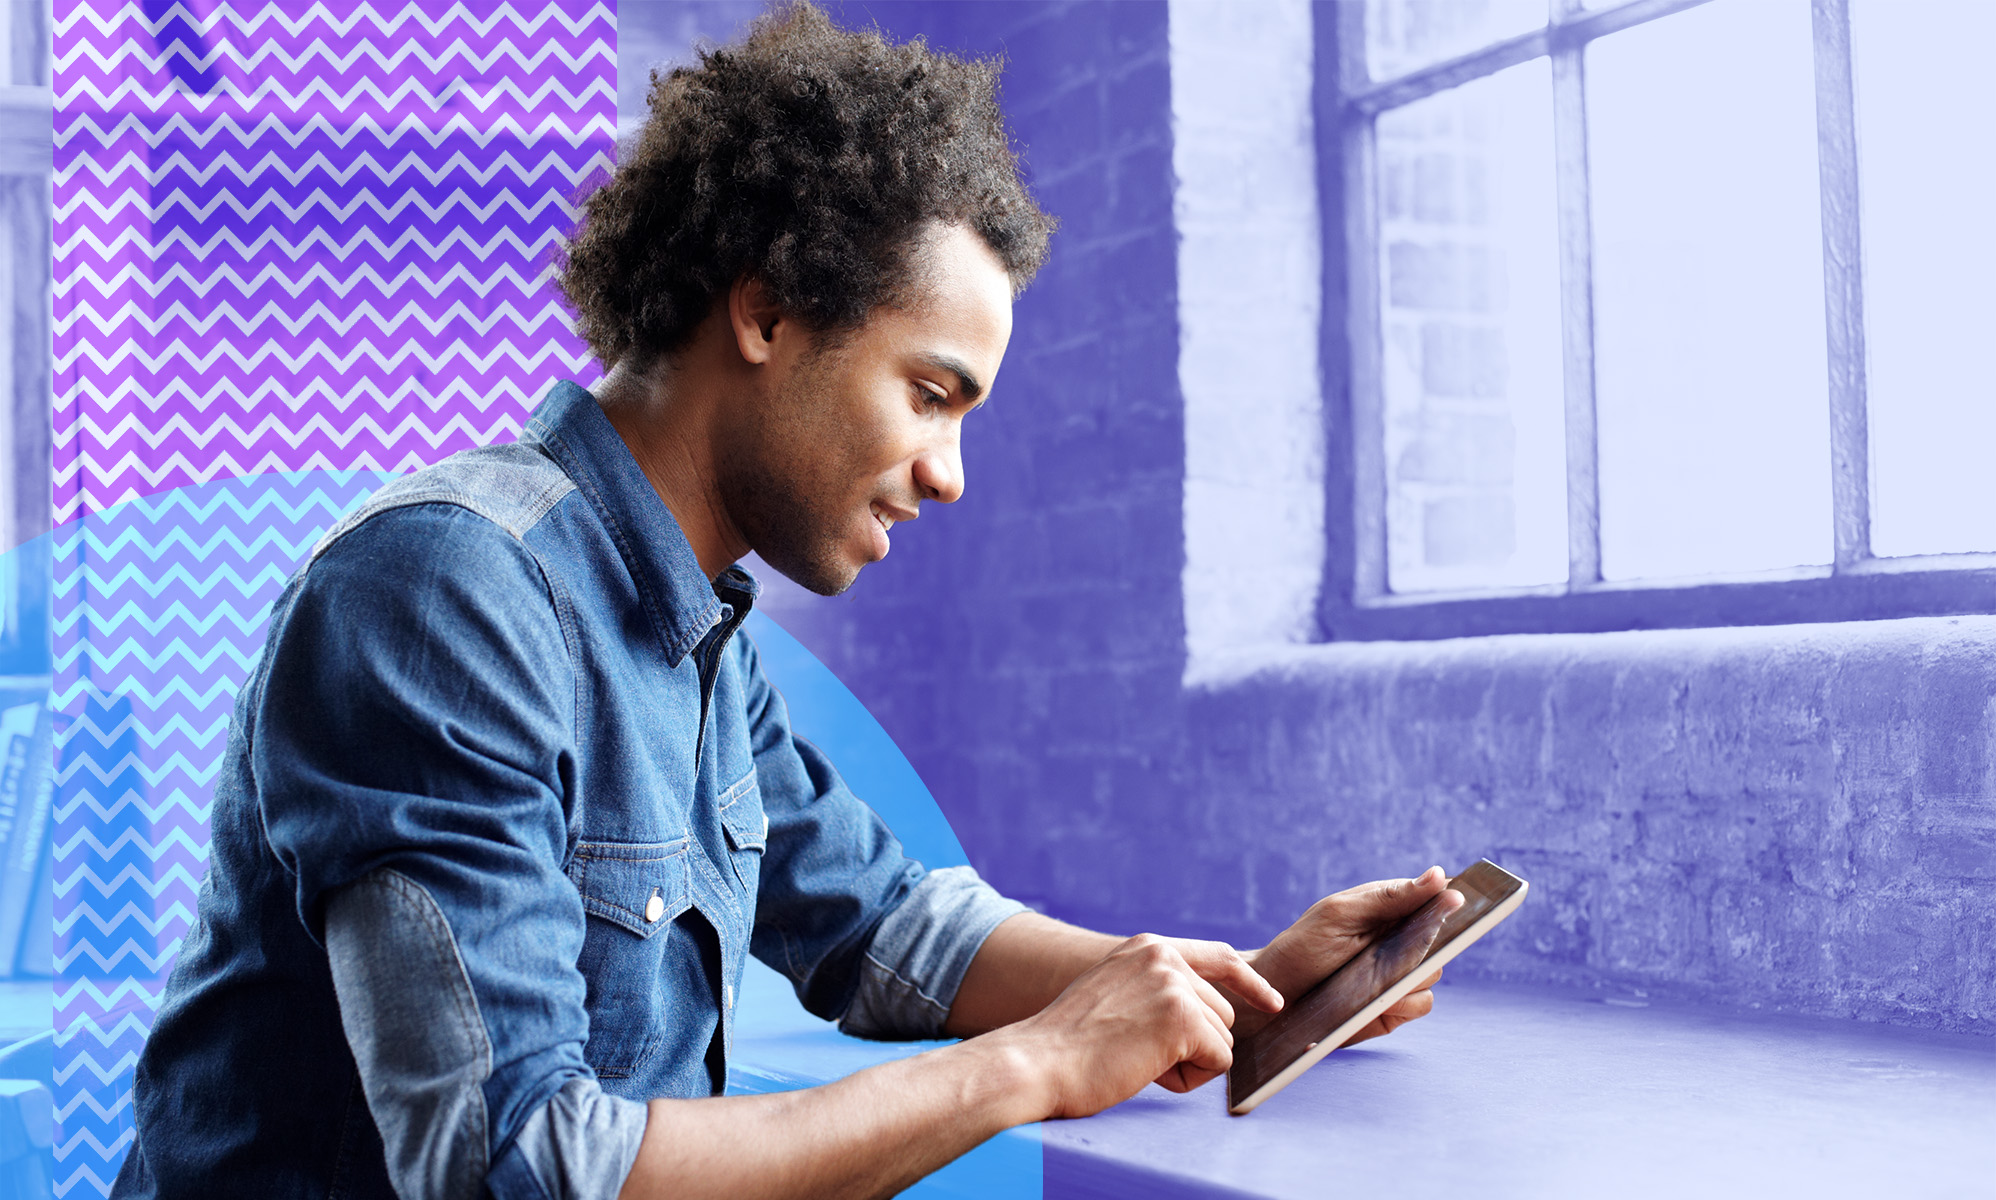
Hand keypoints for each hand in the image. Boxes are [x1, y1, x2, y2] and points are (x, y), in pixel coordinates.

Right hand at [1001, 933, 1282, 1119]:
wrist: (1036, 1062)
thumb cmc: (1068, 1044)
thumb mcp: (1114, 993)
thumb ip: (1154, 990)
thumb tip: (1202, 1017)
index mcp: (1146, 947)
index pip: (1218, 957)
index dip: (1251, 983)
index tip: (1273, 1002)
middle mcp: (1164, 957)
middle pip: (1223, 1012)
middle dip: (1193, 1044)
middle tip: (1138, 1052)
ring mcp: (1175, 984)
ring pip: (1223, 1038)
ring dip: (1189, 1062)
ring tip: (1136, 1059)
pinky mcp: (1183, 1018)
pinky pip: (1219, 1061)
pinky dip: (1190, 1078)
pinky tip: (1147, 1070)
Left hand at [1237, 867, 1461, 1044]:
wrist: (1274, 996)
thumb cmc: (1303, 946)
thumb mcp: (1341, 914)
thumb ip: (1390, 897)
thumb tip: (1440, 875)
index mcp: (1390, 910)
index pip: (1433, 900)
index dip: (1449, 900)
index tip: (1458, 900)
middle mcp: (1400, 942)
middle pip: (1442, 940)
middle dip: (1431, 942)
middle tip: (1408, 944)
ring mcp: (1399, 976)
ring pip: (1434, 974)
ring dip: (1412, 975)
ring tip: (1378, 975)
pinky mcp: (1395, 1008)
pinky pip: (1420, 1004)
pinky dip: (1405, 1002)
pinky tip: (1381, 998)